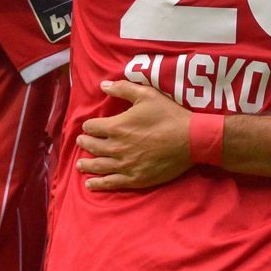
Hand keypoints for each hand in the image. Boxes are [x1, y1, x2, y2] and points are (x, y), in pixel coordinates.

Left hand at [76, 80, 194, 190]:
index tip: (89, 126)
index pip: (93, 127)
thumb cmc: (169, 115)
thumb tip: (103, 85)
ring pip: (98, 165)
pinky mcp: (135, 178)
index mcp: (117, 127)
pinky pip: (111, 182)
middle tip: (82, 141)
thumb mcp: (147, 95)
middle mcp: (116, 147)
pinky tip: (90, 184)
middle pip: (92, 146)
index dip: (89, 126)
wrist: (191, 140)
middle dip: (85, 142)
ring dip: (86, 164)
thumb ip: (123, 89)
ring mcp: (125, 165)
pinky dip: (98, 183)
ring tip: (80, 164)